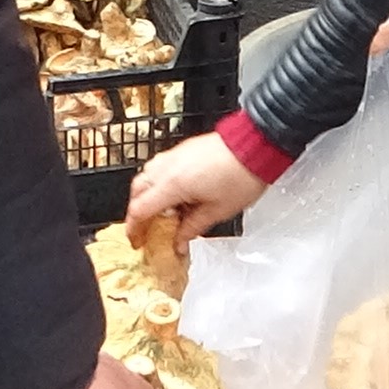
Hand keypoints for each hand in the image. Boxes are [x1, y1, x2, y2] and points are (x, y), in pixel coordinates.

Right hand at [128, 130, 268, 245]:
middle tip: (146, 230)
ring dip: (146, 196)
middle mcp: (167, 167)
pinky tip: (174, 195)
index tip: (137, 241)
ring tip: (161, 214)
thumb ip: (192, 228)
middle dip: (137, 212)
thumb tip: (179, 242)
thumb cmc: (240, 176)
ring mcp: (173, 156)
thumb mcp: (216, 212)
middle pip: (137, 191)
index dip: (134, 228)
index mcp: (172, 184)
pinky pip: (158, 167)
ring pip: (146, 176)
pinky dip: (158, 183)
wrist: (255, 146)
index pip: (140, 209)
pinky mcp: (182, 150)